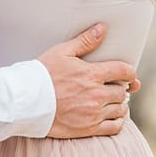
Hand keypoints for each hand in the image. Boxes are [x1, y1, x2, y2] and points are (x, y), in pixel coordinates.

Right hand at [39, 23, 139, 138]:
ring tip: (109, 101)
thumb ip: (84, 41)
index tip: (127, 74)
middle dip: (120, 88)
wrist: (26, 101)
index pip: (124, 71)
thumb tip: (102, 28)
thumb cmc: (42, 74)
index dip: (129, 72)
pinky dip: (117, 122)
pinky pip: (115, 127)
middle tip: (112, 87)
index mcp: (92, 74)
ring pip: (120, 110)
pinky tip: (109, 116)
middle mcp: (97, 94)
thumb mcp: (60, 52)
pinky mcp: (89, 128)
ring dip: (118, 104)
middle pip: (123, 92)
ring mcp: (94, 113)